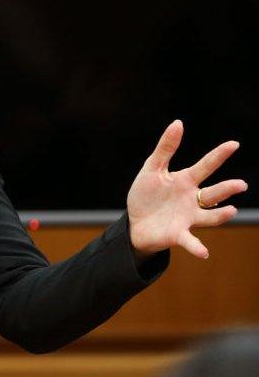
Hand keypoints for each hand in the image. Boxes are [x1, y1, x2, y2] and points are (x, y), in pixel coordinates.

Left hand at [127, 120, 247, 259]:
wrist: (134, 223)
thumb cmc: (146, 196)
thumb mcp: (152, 169)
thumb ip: (165, 148)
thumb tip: (178, 122)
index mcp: (185, 181)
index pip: (205, 166)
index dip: (218, 155)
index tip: (234, 144)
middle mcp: (192, 200)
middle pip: (212, 193)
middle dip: (227, 189)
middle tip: (240, 185)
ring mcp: (188, 218)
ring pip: (209, 217)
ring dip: (220, 215)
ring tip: (231, 211)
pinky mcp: (178, 235)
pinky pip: (190, 241)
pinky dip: (197, 247)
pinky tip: (204, 253)